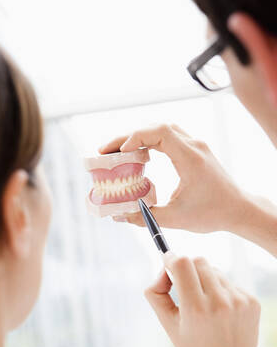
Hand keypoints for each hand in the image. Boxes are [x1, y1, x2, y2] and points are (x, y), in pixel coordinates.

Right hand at [99, 123, 245, 232]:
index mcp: (190, 157)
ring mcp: (196, 147)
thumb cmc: (213, 213)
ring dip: (140, 137)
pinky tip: (140, 156)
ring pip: (163, 130)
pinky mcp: (196, 152)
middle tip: (107, 151)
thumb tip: (118, 216)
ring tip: (119, 152)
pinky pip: (169, 138)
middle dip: (129, 137)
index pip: (160, 132)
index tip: (120, 152)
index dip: (136, 136)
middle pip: (157, 128)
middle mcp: (194, 146)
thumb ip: (144, 216)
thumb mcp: (175, 218)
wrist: (239, 210)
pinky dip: (151, 142)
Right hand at [149, 253, 259, 346]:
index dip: (171, 258)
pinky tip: (220, 311)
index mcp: (196, 309)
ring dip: (204, 279)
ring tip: (204, 304)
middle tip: (183, 284)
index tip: (167, 262)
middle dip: (187, 268)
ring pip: (214, 270)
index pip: (182, 264)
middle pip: (198, 261)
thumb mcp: (167, 325)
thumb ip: (156, 293)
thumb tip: (163, 269)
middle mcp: (219, 302)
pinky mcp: (251, 301)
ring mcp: (239, 301)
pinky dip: (220, 289)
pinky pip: (229, 282)